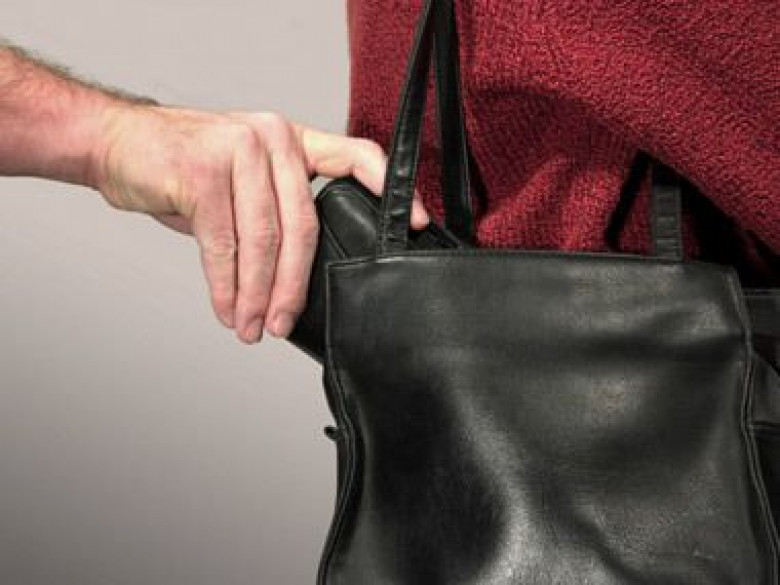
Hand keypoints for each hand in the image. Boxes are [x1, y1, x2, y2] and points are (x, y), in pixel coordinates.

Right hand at [89, 104, 429, 343]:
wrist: (118, 144)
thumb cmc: (185, 168)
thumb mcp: (242, 182)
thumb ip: (275, 213)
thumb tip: (301, 276)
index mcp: (292, 141)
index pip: (357, 156)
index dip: (390, 189)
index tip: (416, 224)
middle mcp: (272, 139)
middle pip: (304, 226)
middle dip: (296, 286)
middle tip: (284, 324)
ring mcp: (238, 149)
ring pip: (263, 242)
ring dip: (258, 295)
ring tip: (252, 327)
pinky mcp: (201, 171)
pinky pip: (223, 246)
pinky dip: (226, 287)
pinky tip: (227, 309)